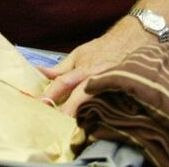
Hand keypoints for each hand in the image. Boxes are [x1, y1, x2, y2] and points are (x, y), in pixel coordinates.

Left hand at [39, 21, 153, 115]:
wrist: (130, 42)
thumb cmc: (101, 50)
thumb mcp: (78, 55)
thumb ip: (59, 69)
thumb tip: (39, 73)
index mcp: (85, 69)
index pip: (64, 82)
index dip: (51, 93)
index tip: (40, 103)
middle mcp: (98, 77)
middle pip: (81, 95)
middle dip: (68, 108)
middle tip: (56, 120)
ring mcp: (111, 85)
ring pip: (96, 101)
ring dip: (84, 113)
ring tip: (73, 126)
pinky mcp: (122, 93)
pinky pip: (110, 105)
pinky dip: (100, 114)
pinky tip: (93, 123)